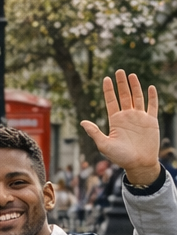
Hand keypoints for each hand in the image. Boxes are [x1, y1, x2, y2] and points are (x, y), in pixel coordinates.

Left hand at [81, 71, 161, 187]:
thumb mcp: (104, 145)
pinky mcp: (151, 121)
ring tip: (131, 75)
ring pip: (137, 98)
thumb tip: (82, 122)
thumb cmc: (120, 157)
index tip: (105, 78)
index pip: (111, 101)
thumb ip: (94, 133)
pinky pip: (152, 106)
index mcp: (115, 120)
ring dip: (135, 86)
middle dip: (121, 83)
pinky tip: (150, 87)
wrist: (138, 164)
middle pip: (124, 96)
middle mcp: (127, 116)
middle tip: (118, 71)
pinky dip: (152, 96)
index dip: (108, 90)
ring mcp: (139, 117)